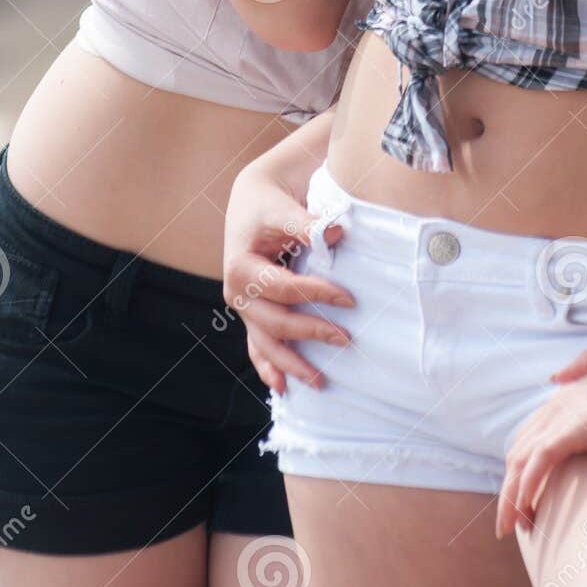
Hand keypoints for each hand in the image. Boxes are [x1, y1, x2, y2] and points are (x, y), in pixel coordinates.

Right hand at [222, 159, 354, 394]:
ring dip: (291, 365)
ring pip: (265, 344)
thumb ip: (307, 223)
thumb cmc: (269, 203)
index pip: (284, 289)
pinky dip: (268, 367)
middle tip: (345, 339)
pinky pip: (257, 346)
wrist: (253, 198)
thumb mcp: (283, 208)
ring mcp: (243, 307)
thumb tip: (335, 233)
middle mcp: (237, 293)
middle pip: (275, 323)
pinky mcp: (252, 313)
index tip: (349, 298)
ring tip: (320, 383)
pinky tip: (283, 388)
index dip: (316, 294)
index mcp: (240, 268)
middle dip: (310, 333)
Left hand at [494, 344, 586, 538]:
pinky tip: (525, 510)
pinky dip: (527, 487)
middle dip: (509, 492)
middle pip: (517, 456)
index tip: (522, 499)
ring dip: (511, 498)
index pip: (527, 439)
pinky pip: (539, 462)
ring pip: (520, 463)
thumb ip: (581, 367)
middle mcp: (555, 408)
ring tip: (509, 528)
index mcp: (562, 398)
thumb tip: (554, 378)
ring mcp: (562, 418)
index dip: (519, 470)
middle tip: (509, 524)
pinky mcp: (574, 429)